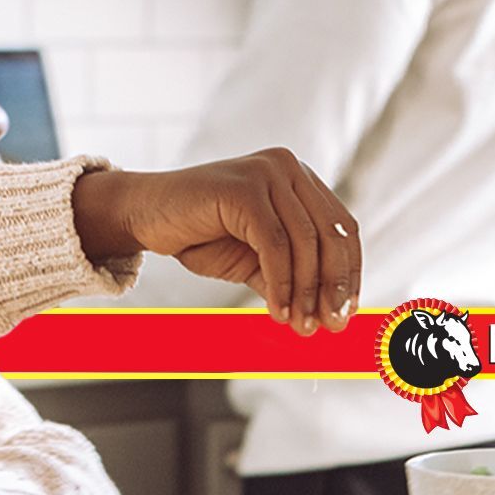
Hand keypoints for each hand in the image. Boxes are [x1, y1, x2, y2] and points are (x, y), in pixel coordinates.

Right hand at [73, 151, 360, 334]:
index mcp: (299, 179)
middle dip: (333, 286)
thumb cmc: (200, 234)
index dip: (349, 272)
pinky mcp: (245, 189)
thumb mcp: (255, 260)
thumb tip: (326, 314)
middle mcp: (289, 168)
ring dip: (307, 292)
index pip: (342, 227)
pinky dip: (281, 284)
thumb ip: (290, 277)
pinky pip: (274, 245)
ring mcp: (268, 173)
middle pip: (332, 234)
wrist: (145, 214)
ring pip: (305, 242)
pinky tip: (277, 312)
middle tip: (330, 325)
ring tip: (300, 325)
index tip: (346, 311)